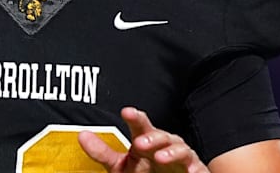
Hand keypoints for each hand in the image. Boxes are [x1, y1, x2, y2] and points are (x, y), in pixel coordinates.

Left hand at [79, 107, 209, 172]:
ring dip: (171, 152)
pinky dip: (195, 169)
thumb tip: (82, 135)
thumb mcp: (120, 166)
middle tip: (139, 143)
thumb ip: (102, 152)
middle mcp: (165, 146)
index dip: (135, 118)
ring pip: (180, 149)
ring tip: (161, 158)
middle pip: (161, 136)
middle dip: (152, 138)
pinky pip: (197, 168)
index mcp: (147, 141)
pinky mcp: (195, 170)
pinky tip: (190, 171)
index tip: (126, 112)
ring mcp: (182, 158)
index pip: (141, 126)